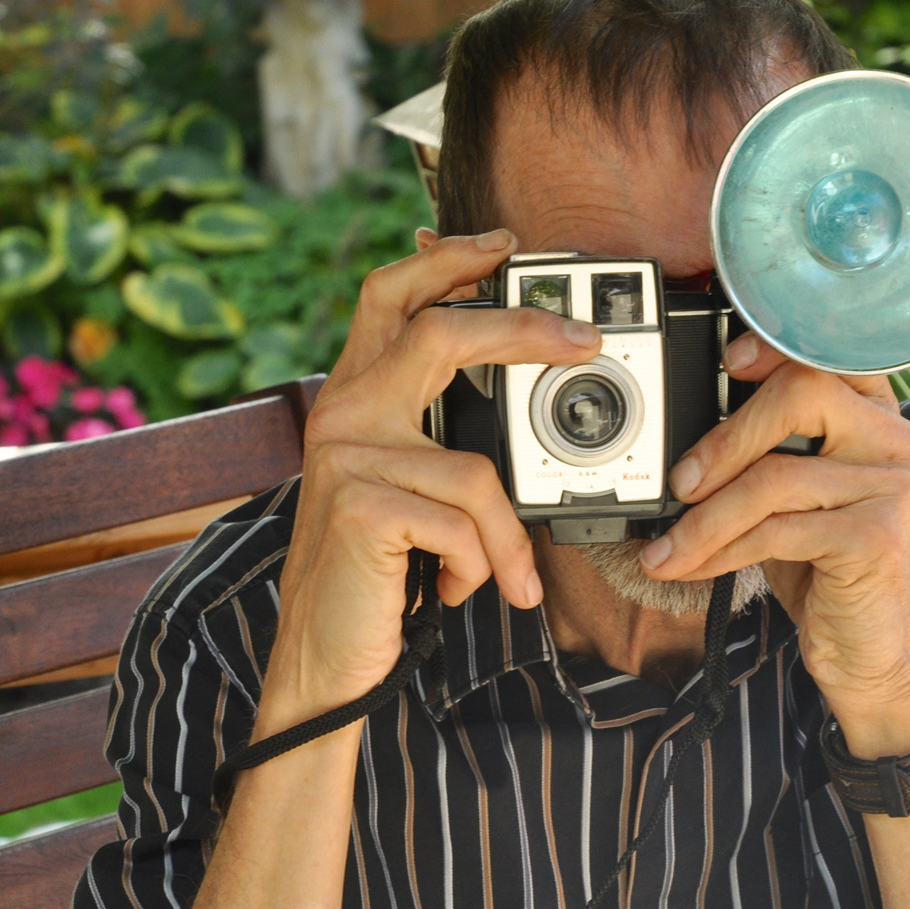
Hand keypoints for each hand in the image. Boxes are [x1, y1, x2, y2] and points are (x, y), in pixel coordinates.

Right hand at [262, 229, 601, 734]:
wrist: (324, 661)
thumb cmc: (376, 578)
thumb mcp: (405, 491)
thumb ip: (436, 435)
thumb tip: (513, 385)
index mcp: (352, 400)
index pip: (388, 296)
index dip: (446, 261)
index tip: (503, 246)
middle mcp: (341, 414)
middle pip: (439, 334)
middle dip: (521, 329)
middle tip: (585, 340)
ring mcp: (347, 457)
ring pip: (476, 471)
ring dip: (504, 542)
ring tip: (502, 581)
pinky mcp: (361, 505)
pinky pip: (467, 524)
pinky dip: (481, 568)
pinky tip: (456, 593)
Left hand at [637, 334, 909, 755]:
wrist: (868, 652)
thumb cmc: (823, 568)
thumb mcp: (790, 499)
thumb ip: (763, 453)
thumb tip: (679, 439)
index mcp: (873, 416)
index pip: (826, 356)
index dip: (775, 347)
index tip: (725, 360)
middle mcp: (891, 439)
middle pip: (801, 395)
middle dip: (724, 439)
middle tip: (678, 482)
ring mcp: (889, 486)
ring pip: (774, 476)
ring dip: (704, 518)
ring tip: (666, 547)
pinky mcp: (874, 535)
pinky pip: (776, 529)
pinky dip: (720, 551)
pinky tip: (693, 568)